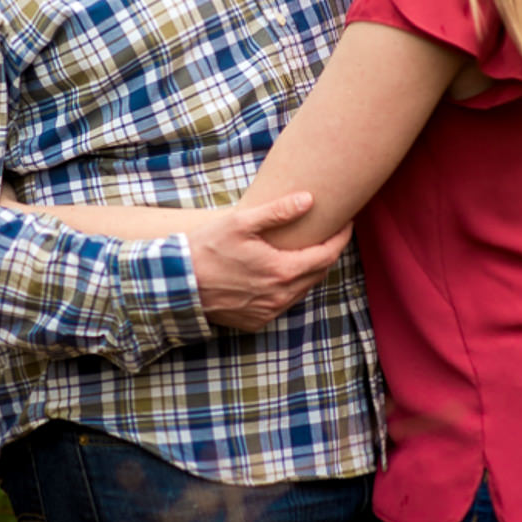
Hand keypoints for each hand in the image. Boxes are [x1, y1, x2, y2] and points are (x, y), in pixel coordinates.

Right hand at [191, 191, 348, 330]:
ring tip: (303, 253)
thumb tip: (309, 200)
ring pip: (302, 290)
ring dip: (307, 272)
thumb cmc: (205, 249)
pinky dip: (286, 288)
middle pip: (318, 273)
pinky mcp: (255, 321)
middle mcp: (281, 295)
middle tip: (326, 235)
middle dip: (326, 253)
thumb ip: (277, 212)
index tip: (346, 224)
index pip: (327, 254)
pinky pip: (282, 303)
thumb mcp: (240, 223)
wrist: (175, 283)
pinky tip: (277, 274)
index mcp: (283, 271)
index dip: (341, 238)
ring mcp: (268, 311)